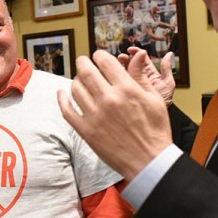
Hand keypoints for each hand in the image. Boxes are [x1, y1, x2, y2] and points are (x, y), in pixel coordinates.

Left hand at [57, 50, 172, 180]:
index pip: (104, 61)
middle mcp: (108, 99)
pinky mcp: (86, 131)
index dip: (99, 55)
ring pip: (75, 88)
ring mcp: (95, 116)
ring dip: (76, 80)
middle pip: (86, 71)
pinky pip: (67, 111)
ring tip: (80, 80)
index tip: (98, 56)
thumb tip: (136, 56)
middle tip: (83, 61)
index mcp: (126, 89)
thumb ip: (141, 77)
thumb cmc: (155, 131)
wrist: (149, 162)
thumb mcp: (155, 99)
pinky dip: (61, 99)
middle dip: (83, 62)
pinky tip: (61, 93)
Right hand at [117, 48, 174, 105]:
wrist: (156, 118)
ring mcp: (131, 83)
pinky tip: (113, 73)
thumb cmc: (164, 102)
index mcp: (148, 72)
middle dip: (125, 58)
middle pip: (130, 63)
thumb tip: (169, 54)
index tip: (131, 50)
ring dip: (119, 65)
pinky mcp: (125, 89)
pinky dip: (115, 75)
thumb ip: (166, 69)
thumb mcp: (167, 84)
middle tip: (121, 57)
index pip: (140, 59)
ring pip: (123, 70)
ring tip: (117, 64)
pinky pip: (119, 80)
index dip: (135, 53)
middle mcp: (138, 76)